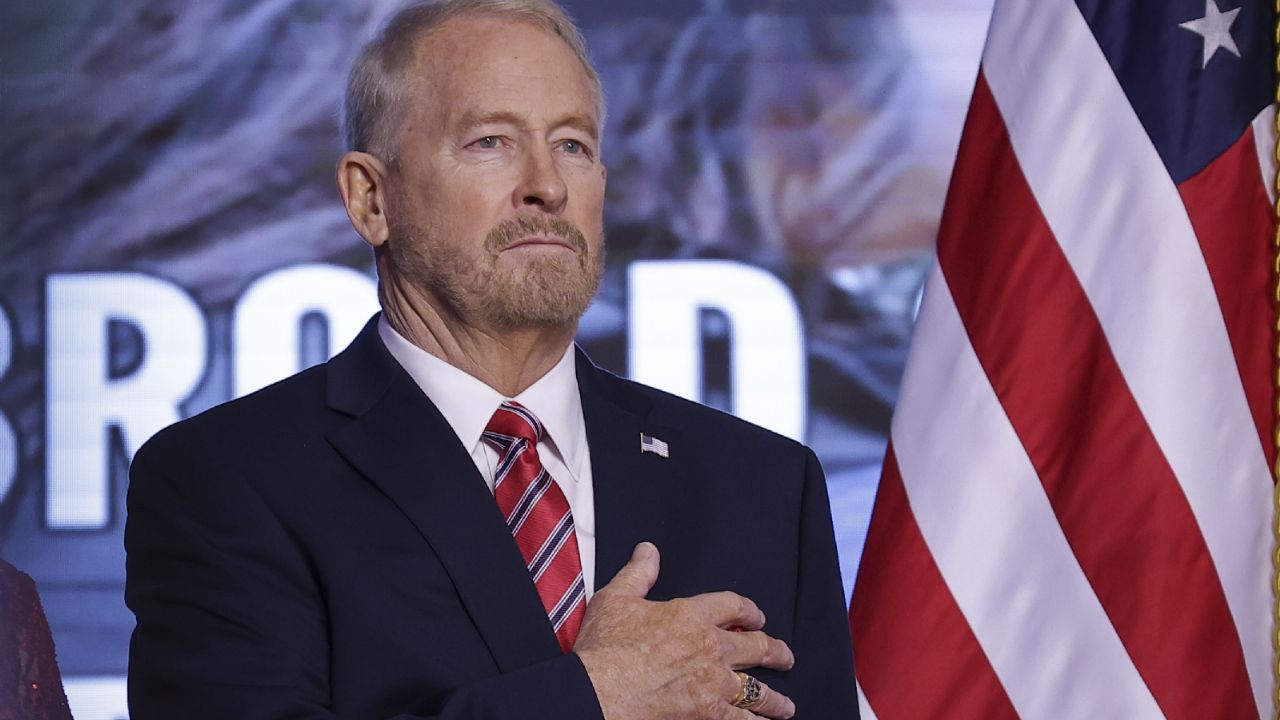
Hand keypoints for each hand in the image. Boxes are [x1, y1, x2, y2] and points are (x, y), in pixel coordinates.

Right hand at [574, 542, 795, 719]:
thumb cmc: (604, 647)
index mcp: (690, 615)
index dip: (749, 610)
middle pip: (757, 647)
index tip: (757, 616)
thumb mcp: (616, 599)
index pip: (733, 606)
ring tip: (785, 706)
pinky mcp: (709, 713)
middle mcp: (711, 647)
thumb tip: (648, 549)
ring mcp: (713, 683)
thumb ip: (638, 573)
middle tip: (785, 657)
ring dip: (774, 699)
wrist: (598, 692)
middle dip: (775, 652)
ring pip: (757, 690)